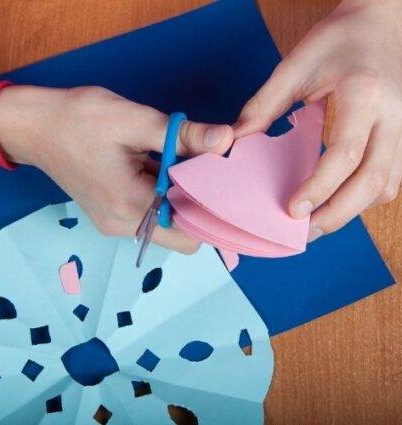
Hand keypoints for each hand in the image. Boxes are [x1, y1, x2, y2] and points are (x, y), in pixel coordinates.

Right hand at [0, 85, 233, 252]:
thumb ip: (183, 135)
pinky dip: (161, 195)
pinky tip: (158, 164)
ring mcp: (114, 222)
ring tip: (180, 161)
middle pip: (182, 236)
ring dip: (179, 198)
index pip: (192, 232)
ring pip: (166, 225)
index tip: (223, 175)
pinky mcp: (109, 213)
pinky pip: (148, 214)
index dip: (214, 206)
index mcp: (130, 205)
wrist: (34, 125)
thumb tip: (227, 139)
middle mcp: (123, 225)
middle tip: (203, 166)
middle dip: (199, 204)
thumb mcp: (133, 119)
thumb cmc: (78, 119)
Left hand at [235, 0, 401, 241]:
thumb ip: (263, 106)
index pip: (344, 155)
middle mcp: (395, 115)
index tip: (293, 210)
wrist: (384, 19)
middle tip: (305, 232)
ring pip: (389, 185)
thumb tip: (234, 142)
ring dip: (355, 209)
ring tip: (318, 221)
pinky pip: (394, 176)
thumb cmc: (338, 38)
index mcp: (364, 95)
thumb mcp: (294, 66)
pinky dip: (368, 195)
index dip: (319, 188)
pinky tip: (340, 200)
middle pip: (374, 181)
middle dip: (339, 213)